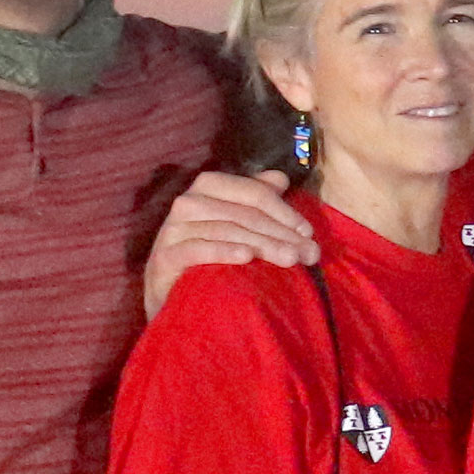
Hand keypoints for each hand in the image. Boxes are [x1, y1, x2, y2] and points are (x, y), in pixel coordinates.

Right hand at [143, 169, 315, 319]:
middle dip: (280, 233)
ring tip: (291, 260)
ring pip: (226, 231)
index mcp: (208, 188)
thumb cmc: (212, 255)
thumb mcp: (237, 224)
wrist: (173, 294)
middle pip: (243, 214)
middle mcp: (187, 203)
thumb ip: (256, 198)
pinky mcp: (164, 256)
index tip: (308, 233)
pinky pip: (197, 249)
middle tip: (309, 254)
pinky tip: (246, 258)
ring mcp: (172, 230)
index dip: (283, 211)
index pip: (252, 192)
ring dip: (263, 245)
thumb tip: (280, 178)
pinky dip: (223, 251)